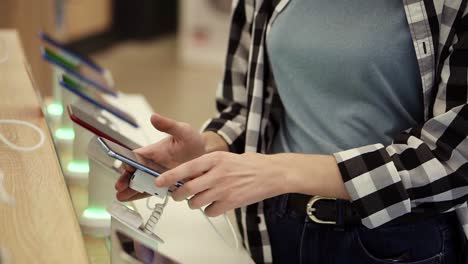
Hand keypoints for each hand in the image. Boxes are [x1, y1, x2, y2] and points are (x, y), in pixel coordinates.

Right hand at [115, 113, 205, 201]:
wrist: (205, 153)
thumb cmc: (192, 140)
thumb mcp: (182, 130)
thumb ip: (168, 125)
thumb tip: (154, 117)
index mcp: (153, 151)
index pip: (136, 156)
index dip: (129, 161)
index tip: (126, 167)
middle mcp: (152, 163)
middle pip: (135, 171)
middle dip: (126, 179)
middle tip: (120, 186)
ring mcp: (158, 175)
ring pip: (140, 182)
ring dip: (130, 189)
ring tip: (121, 196)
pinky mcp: (165, 184)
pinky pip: (151, 190)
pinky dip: (141, 194)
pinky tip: (130, 199)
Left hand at [155, 152, 288, 215]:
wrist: (271, 173)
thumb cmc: (249, 165)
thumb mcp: (225, 157)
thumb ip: (206, 165)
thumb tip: (187, 176)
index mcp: (214, 159)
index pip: (184, 169)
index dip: (168, 177)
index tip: (158, 182)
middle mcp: (216, 174)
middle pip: (186, 189)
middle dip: (177, 194)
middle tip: (178, 194)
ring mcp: (223, 190)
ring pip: (195, 203)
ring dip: (193, 203)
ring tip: (201, 198)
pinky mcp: (230, 203)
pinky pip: (209, 211)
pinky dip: (210, 210)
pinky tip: (216, 203)